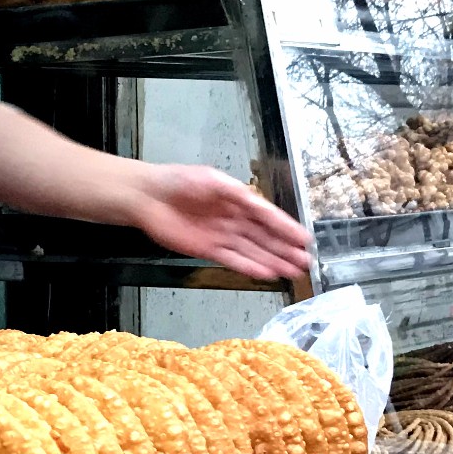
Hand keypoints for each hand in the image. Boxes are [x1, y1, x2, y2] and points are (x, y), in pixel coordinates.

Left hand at [128, 165, 312, 279]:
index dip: (285, 227)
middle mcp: (233, 218)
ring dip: (273, 261)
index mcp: (237, 199)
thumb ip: (234, 192)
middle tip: (305, 262)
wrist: (148, 197)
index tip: (303, 238)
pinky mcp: (208, 249)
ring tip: (292, 272)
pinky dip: (250, 267)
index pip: (267, 215)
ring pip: (253, 250)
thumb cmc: (177, 181)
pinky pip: (233, 259)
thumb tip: (257, 201)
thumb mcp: (211, 179)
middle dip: (285, 249)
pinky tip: (266, 274)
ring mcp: (222, 235)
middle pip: (264, 236)